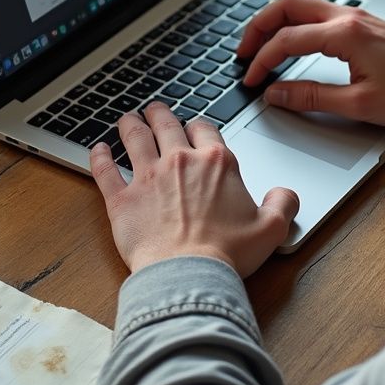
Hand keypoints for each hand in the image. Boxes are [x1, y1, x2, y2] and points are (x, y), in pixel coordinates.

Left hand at [89, 102, 299, 276]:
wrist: (188, 275)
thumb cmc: (228, 253)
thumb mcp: (271, 229)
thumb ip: (283, 204)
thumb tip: (286, 193)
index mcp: (216, 162)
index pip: (204, 128)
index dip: (197, 125)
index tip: (193, 127)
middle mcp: (179, 161)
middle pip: (165, 124)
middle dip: (159, 113)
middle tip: (154, 110)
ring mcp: (147, 177)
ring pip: (133, 137)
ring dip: (130, 124)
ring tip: (127, 119)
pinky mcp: (121, 199)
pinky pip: (104, 170)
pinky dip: (99, 156)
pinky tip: (98, 149)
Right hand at [236, 0, 384, 126]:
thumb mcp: (359, 104)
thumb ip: (312, 97)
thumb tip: (277, 94)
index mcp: (344, 34)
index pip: (287, 41)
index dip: (262, 61)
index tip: (251, 80)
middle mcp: (347, 17)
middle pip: (286, 6)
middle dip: (258, 27)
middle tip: (242, 52)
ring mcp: (355, 16)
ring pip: (301, 4)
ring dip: (275, 21)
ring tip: (260, 45)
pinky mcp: (362, 22)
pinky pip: (317, 11)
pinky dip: (295, 22)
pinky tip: (291, 40)